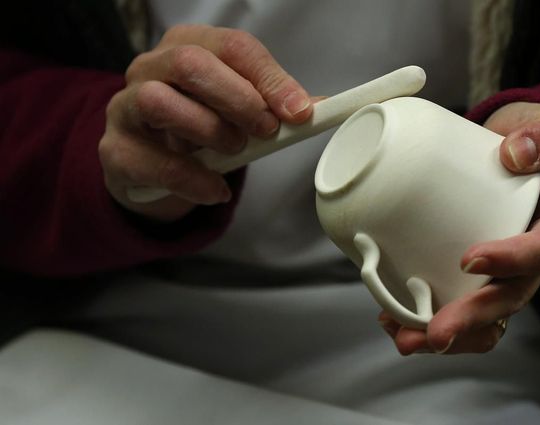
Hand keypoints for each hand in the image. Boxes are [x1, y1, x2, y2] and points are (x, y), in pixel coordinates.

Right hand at [99, 25, 312, 220]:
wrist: (148, 166)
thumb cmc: (196, 128)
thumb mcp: (235, 110)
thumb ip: (271, 107)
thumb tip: (313, 109)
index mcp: (187, 46)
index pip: (231, 46)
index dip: (269, 78)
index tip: (298, 111)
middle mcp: (150, 68)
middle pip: (191, 63)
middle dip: (239, 99)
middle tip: (266, 130)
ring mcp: (124, 106)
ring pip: (159, 102)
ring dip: (209, 130)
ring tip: (235, 152)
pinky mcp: (114, 150)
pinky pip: (153, 162)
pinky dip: (192, 179)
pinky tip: (215, 189)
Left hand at [379, 102, 539, 354]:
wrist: (517, 153)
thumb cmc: (533, 143)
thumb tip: (517, 154)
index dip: (511, 261)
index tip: (470, 259)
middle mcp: (538, 259)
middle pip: (510, 297)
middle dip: (472, 318)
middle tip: (436, 331)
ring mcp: (507, 273)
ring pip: (485, 316)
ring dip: (448, 334)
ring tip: (407, 338)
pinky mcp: (479, 277)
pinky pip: (459, 306)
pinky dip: (427, 318)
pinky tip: (395, 320)